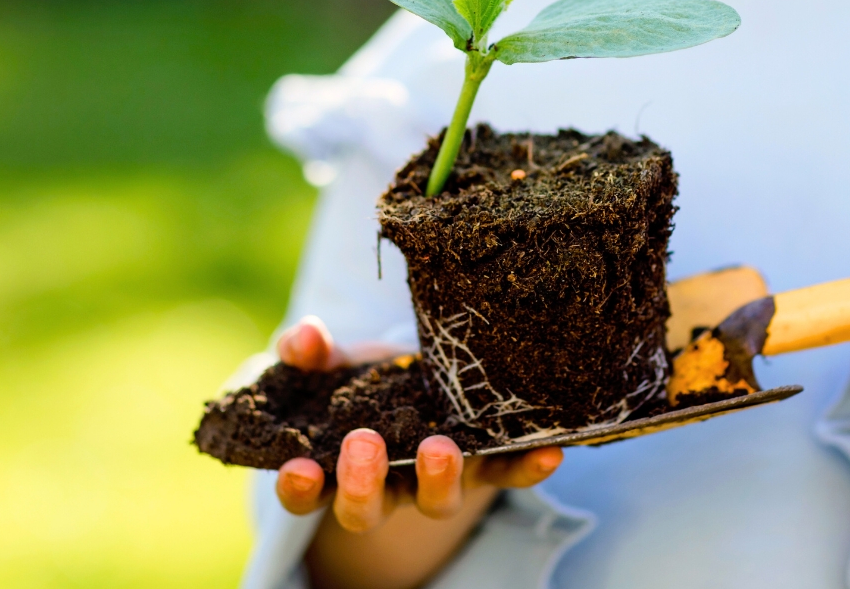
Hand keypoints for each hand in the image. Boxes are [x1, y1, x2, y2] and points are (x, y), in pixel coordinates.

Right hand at [271, 317, 563, 532]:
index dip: (300, 489)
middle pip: (369, 510)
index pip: (308, 495)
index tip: (300, 468)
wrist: (421, 376)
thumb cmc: (363, 378)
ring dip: (439, 479)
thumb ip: (310, 352)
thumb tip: (304, 338)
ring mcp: (438, 480)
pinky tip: (549, 451)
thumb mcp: (332, 362)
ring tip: (440, 447)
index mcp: (336, 469)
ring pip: (438, 502)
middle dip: (364, 484)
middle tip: (363, 445)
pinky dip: (527, 468)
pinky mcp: (486, 465)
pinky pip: (507, 475)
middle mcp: (387, 487)